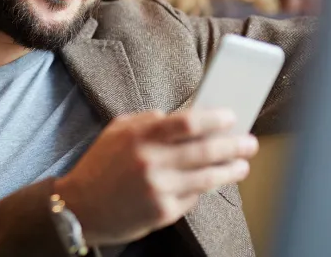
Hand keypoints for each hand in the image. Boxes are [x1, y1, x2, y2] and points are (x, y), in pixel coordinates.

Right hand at [53, 109, 257, 245]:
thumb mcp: (116, 132)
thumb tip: (183, 118)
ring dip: (230, 170)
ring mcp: (158, 189)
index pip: (187, 123)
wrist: (81, 207)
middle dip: (234, 145)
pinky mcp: (162, 212)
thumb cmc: (100, 166)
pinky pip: (193, 198)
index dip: (215, 120)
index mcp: (139, 136)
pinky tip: (211, 183)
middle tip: (249, 142)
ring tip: (241, 164)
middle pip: (205, 150)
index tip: (231, 117)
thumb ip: (147, 121)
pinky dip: (203, 189)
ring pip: (207, 177)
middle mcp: (150, 162)